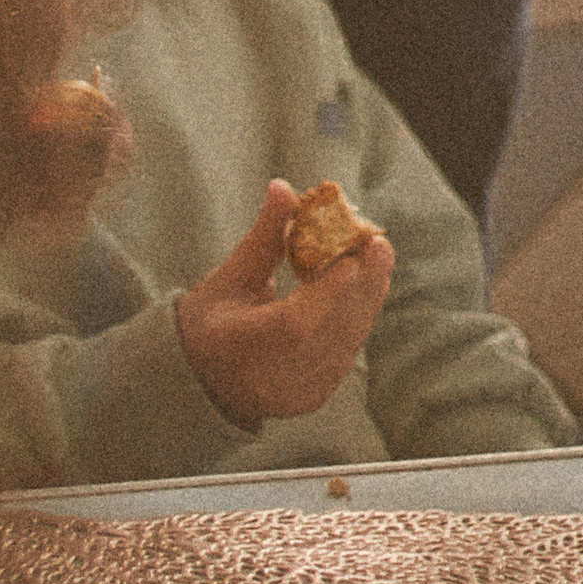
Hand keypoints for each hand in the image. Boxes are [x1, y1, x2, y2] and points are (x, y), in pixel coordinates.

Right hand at [175, 182, 393, 430]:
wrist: (204, 383)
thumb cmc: (210, 322)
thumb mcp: (228, 278)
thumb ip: (264, 238)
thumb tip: (283, 187)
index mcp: (241, 347)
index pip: (296, 324)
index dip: (330, 291)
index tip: (354, 256)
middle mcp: (275, 378)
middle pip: (331, 332)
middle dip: (361, 285)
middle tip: (378, 243)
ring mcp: (299, 393)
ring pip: (346, 342)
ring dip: (366, 297)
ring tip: (377, 257)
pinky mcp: (318, 396)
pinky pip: (346, 351)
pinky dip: (357, 316)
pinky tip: (365, 285)